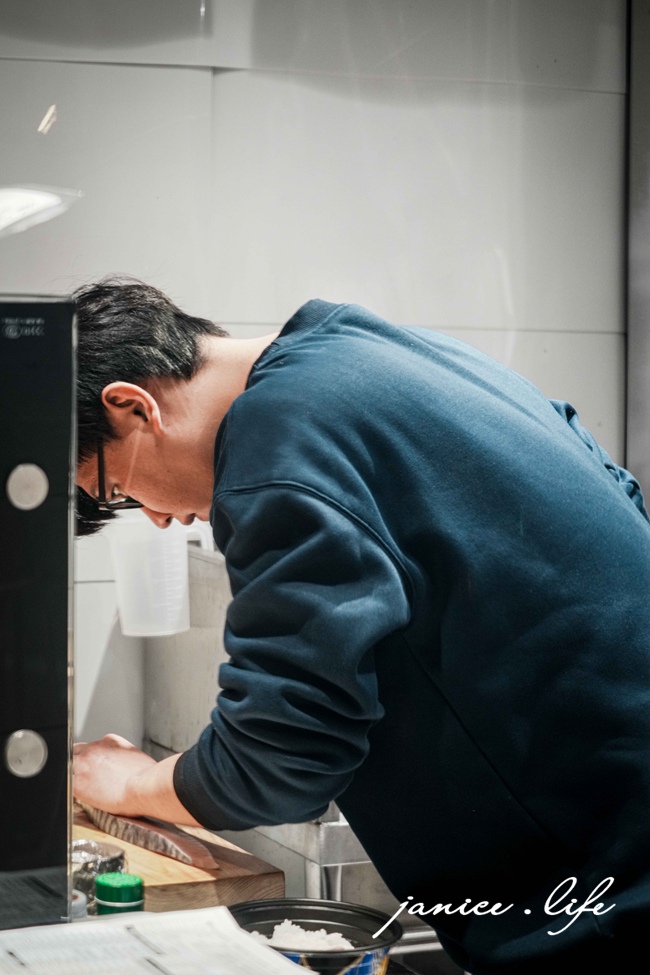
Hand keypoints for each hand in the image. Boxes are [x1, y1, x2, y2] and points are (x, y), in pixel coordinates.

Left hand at [73, 734, 200, 825]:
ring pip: (67, 766)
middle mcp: (95, 748)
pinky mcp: (77, 782)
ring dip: (72, 775)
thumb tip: (121, 768)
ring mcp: (84, 764)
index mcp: (110, 741)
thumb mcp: (135, 758)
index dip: (90, 760)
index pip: (91, 747)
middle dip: (78, 764)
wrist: (145, 787)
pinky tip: (77, 797)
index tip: (94, 769)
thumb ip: (122, 758)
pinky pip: (64, 783)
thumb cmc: (148, 777)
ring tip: (82, 789)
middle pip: (75, 753)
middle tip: (85, 778)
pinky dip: (68, 789)